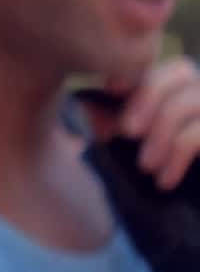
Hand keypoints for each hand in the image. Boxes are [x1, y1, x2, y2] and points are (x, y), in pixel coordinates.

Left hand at [89, 58, 199, 190]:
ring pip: (190, 102)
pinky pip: (199, 134)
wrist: (198, 208)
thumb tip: (83, 106)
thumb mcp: (139, 140)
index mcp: (186, 83)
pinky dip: (177, 156)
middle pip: (181, 71)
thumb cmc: (168, 166)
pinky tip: (163, 180)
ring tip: (145, 166)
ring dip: (161, 134)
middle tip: (127, 131)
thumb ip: (115, 120)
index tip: (112, 88)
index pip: (161, 63)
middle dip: (148, 97)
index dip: (137, 71)